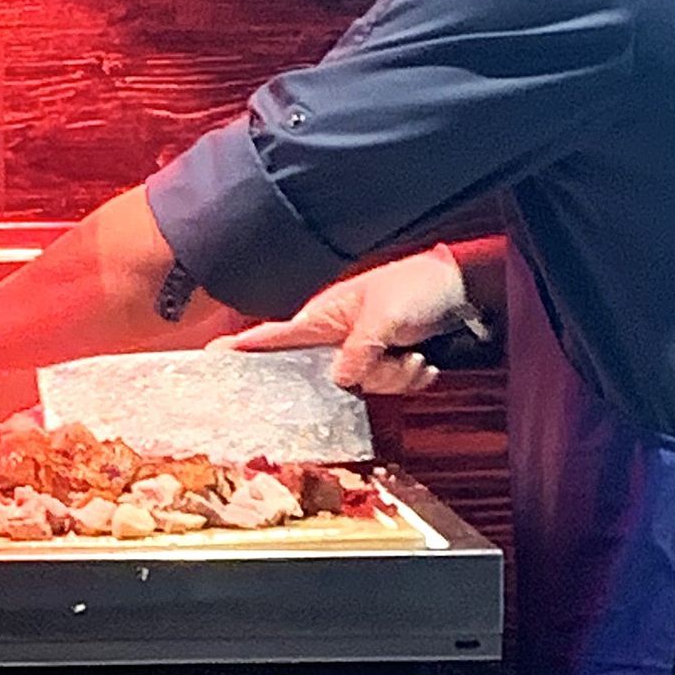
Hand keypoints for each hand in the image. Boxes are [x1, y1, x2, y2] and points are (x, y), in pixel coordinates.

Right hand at [212, 244, 468, 393]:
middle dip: (369, 376)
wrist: (463, 289)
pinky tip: (425, 360)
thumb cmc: (419, 287)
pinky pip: (386, 387)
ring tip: (417, 352)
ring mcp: (360, 351)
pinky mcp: (383, 361)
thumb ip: (359, 351)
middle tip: (401, 355)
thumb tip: (338, 379)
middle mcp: (335, 337)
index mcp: (324, 317)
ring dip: (396, 375)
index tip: (210, 353)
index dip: (242, 346)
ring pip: (364, 386)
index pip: (274, 334)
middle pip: (327, 377)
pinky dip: (410, 377)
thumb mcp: (387, 317)